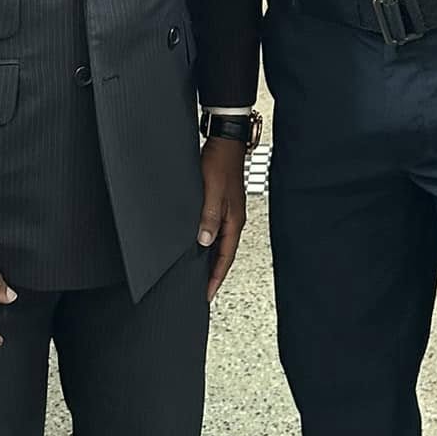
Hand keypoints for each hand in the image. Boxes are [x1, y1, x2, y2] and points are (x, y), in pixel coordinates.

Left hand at [197, 138, 247, 299]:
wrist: (226, 141)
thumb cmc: (220, 162)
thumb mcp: (211, 191)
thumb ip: (209, 217)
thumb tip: (204, 241)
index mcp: (234, 220)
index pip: (225, 257)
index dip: (215, 277)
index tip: (207, 293)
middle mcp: (234, 219)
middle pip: (224, 254)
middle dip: (215, 273)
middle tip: (204, 290)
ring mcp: (230, 212)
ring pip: (221, 243)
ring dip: (212, 259)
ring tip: (202, 274)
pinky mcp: (224, 204)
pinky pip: (218, 232)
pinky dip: (211, 243)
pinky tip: (202, 245)